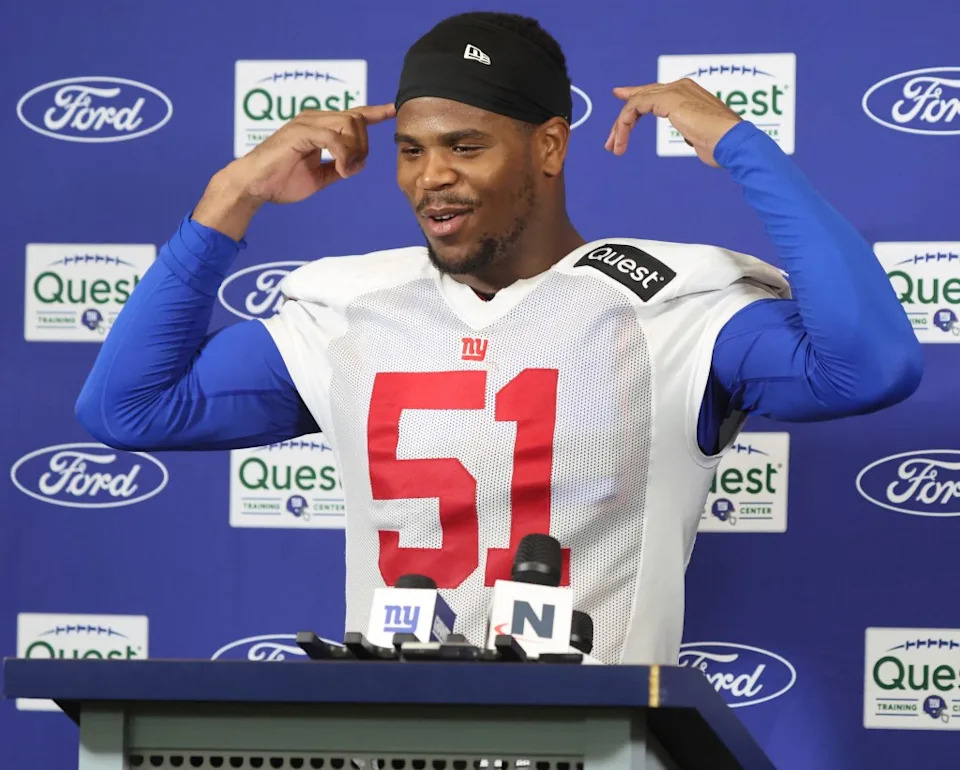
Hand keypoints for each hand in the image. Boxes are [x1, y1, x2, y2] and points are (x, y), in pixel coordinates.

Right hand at [231, 102, 396, 203]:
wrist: (253, 187)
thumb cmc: (280, 181)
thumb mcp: (319, 177)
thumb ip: (339, 168)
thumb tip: (359, 164)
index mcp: (318, 126)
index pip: (352, 113)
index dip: (375, 112)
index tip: (393, 110)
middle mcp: (313, 118)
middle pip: (356, 120)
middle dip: (363, 145)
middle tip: (351, 170)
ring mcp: (306, 123)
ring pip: (349, 124)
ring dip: (354, 150)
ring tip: (344, 171)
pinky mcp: (299, 132)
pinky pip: (333, 138)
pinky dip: (343, 155)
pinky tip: (339, 170)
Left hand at [604, 80, 740, 166]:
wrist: (733, 142)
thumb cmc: (724, 145)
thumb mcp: (704, 136)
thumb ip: (694, 131)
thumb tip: (691, 137)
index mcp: (689, 92)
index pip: (655, 92)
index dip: (635, 98)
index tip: (621, 103)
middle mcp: (680, 87)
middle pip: (641, 96)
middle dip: (622, 120)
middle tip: (610, 141)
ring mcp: (674, 91)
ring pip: (635, 103)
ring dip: (620, 128)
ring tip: (614, 148)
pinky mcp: (668, 99)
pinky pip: (635, 108)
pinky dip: (624, 126)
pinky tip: (620, 142)